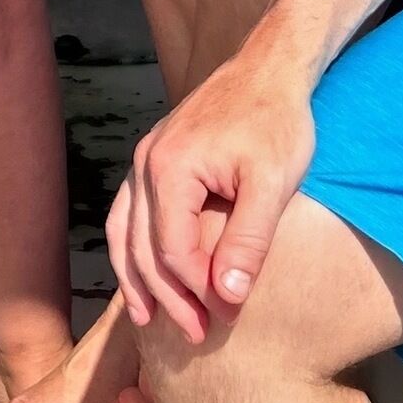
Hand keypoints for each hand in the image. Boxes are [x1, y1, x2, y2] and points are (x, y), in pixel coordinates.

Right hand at [109, 37, 317, 345]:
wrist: (270, 68)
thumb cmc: (276, 120)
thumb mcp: (273, 183)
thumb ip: (250, 240)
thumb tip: (229, 296)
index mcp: (170, 168)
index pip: (173, 250)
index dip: (197, 291)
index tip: (225, 317)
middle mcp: (145, 163)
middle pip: (143, 248)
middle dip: (169, 296)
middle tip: (198, 334)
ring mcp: (144, 159)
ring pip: (125, 233)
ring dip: (138, 280)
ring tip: (151, 320)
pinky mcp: (153, 159)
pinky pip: (129, 214)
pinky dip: (132, 250)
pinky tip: (143, 275)